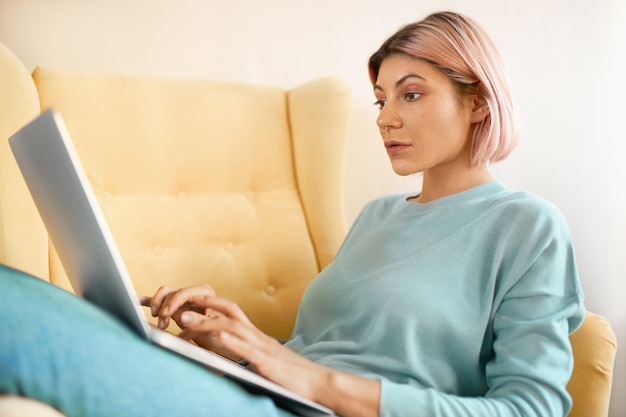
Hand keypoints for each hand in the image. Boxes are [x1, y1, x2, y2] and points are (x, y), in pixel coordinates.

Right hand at [140, 285, 237, 357]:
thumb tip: (182, 317)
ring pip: (165, 295)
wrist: (225, 340)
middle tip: (162, 323)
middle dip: (165, 307)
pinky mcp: (175, 309)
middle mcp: (193, 295)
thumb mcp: (215, 329)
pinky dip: (147, 300)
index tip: (165, 315)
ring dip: (158, 306)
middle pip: (172, 293)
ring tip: (159, 321)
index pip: (185, 292)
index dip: (173, 302)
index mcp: (206, 295)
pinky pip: (159, 301)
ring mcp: (183, 301)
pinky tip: (134, 300)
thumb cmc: (223, 334)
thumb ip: (201, 322)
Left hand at [141, 285, 380, 415]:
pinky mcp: (267, 362)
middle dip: (199, 303)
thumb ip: (238, 351)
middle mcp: (256, 334)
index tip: (178, 305)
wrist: (317, 384)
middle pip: (226, 308)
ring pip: (231, 325)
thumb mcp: (258, 361)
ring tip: (182, 317)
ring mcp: (262, 346)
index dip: (202, 304)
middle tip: (173, 304)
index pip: (225, 310)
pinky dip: (229, 341)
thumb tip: (212, 345)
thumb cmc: (287, 376)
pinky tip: (213, 337)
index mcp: (253, 334)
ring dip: (206, 319)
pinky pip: (246, 348)